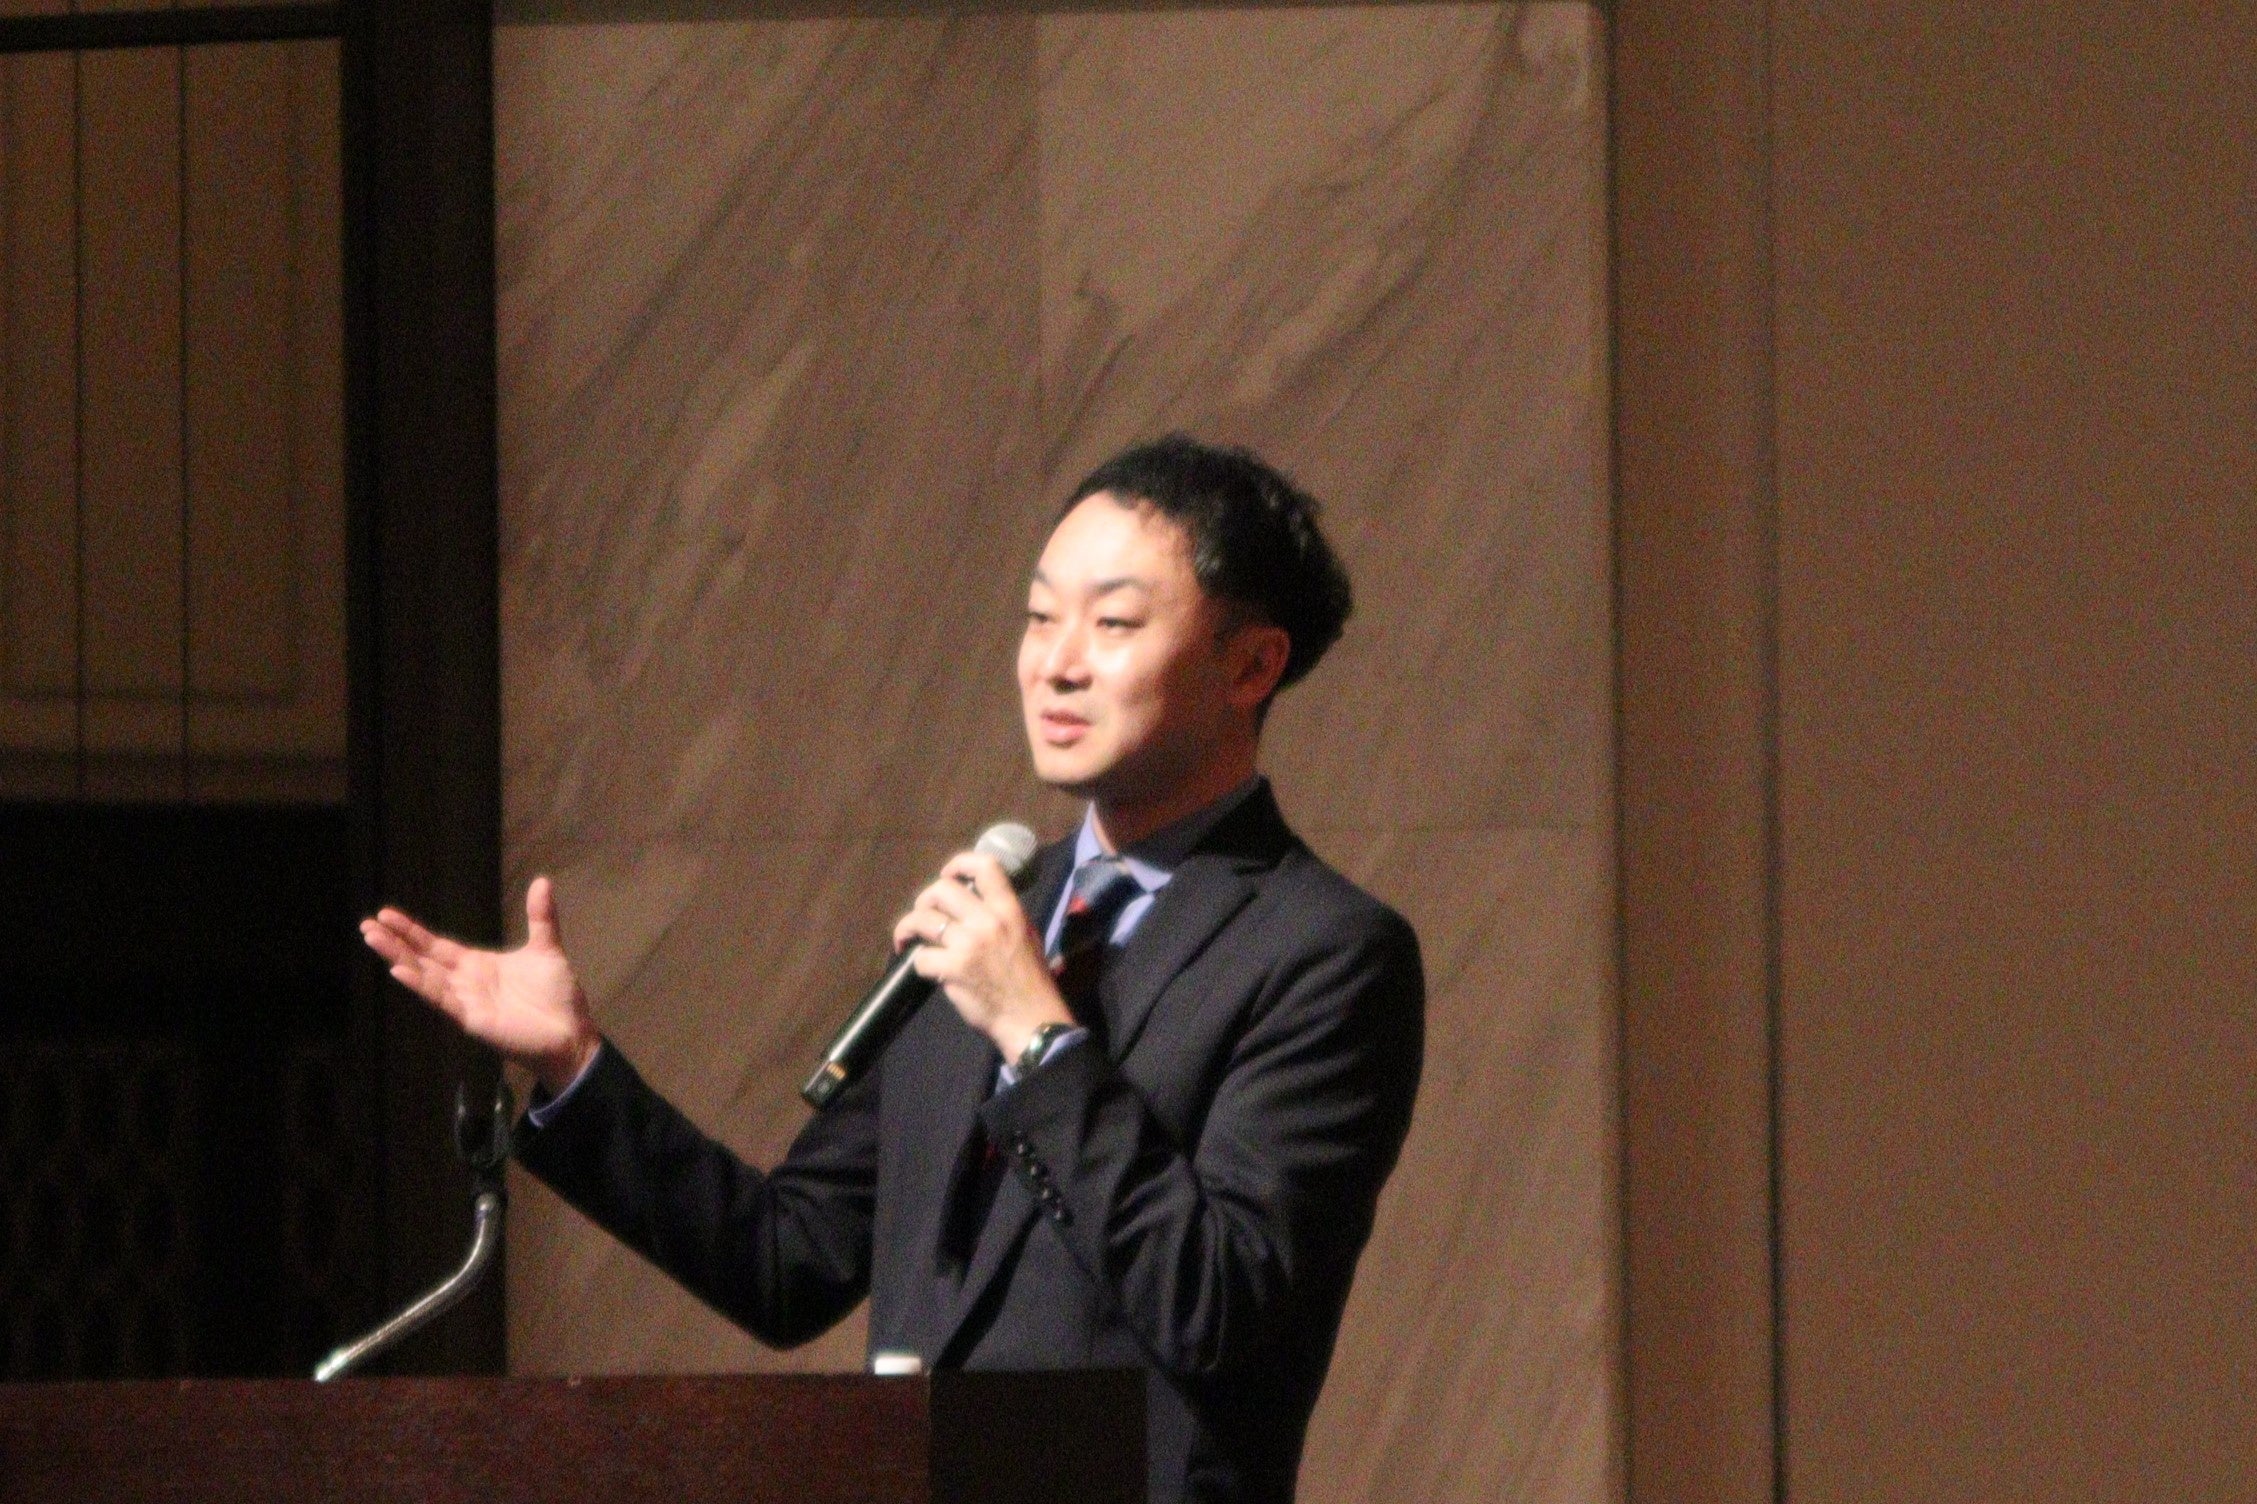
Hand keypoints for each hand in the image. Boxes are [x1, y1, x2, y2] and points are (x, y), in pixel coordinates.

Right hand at [360, 876, 599, 1093]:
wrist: (573, 1034)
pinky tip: (398, 971)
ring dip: (399, 958)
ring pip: (425, 976)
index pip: (436, 945)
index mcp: (477, 965)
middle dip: (395, 942)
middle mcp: (465, 983)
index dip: (411, 931)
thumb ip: (540, 917)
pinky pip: (442, 1000)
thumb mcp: (547, 948)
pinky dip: (421, 985)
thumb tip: (543, 881)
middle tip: (367, 924)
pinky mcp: (472, 1019)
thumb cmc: (557, 997)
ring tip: (373, 939)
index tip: (386, 914)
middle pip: (422, 959)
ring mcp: (466, 1001)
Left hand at [890, 851, 1071, 1062]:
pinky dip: (918, 962)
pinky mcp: (953, 970)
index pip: (985, 866)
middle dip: (924, 901)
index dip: (958, 863)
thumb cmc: (1030, 979)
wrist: (1032, 1019)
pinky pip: (921, 956)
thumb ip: (1002, 914)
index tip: (948, 875)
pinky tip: (925, 968)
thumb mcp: (1026, 935)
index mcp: (1009, 910)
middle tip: (924, 916)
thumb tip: (973, 901)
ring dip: (908, 928)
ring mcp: (968, 945)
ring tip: (907, 939)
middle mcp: (988, 921)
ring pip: (921, 919)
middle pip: (941, 889)